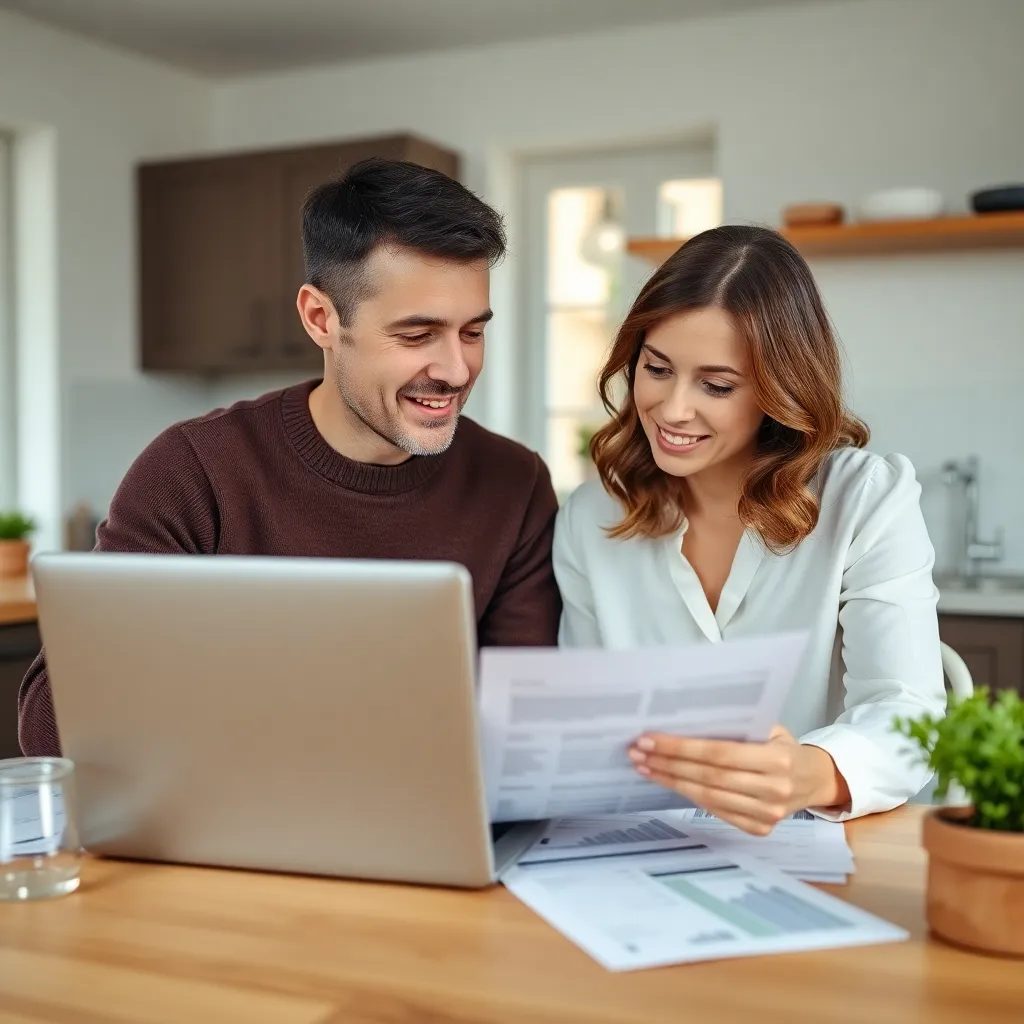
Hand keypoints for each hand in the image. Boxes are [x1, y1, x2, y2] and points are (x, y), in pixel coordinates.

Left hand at [628, 725, 850, 835]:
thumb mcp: (769, 728)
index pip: (719, 753)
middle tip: (638, 751)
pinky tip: (669, 782)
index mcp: (777, 760)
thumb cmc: (784, 747)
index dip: (681, 747)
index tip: (650, 739)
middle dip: (668, 763)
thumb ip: (737, 726)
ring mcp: (767, 814)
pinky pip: (716, 811)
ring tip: (645, 767)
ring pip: (707, 796)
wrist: (814, 779)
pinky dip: (688, 796)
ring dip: (671, 781)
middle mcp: (773, 790)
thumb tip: (687, 719)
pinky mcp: (760, 829)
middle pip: (708, 776)